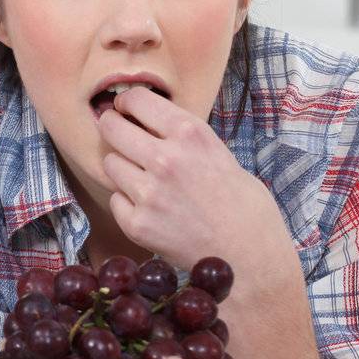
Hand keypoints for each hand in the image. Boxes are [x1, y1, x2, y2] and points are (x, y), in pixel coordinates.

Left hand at [97, 86, 292, 273]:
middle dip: (112, 127)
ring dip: (121, 167)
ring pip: (109, 163)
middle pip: (111, 127)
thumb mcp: (221, 155)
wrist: (249, 258)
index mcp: (190, 134)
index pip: (136, 100)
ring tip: (142, 178)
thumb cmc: (244, 207)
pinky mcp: (137, 224)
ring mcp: (148, 193)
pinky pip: (115, 199)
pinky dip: (127, 202)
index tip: (125, 107)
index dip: (126, 102)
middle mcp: (165, 159)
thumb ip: (184, 140)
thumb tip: (151, 125)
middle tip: (117, 133)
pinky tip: (150, 208)